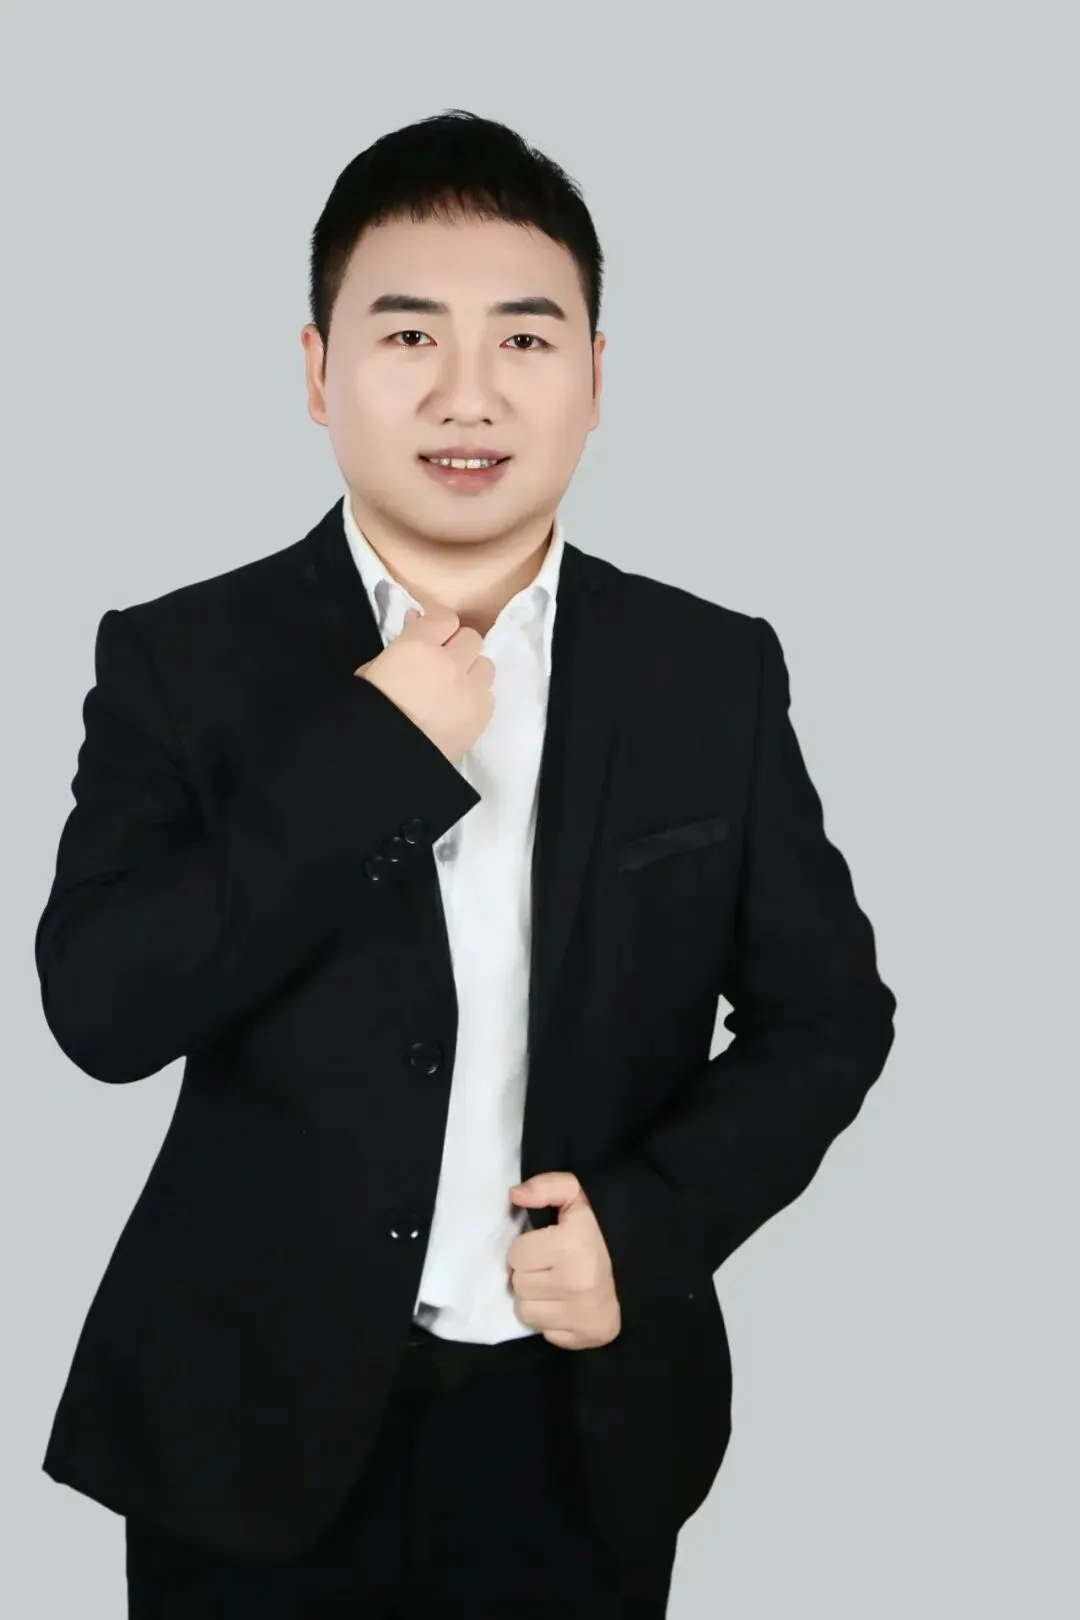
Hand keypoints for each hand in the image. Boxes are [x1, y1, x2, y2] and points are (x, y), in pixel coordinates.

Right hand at [356, 604, 494, 762]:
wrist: (384, 756)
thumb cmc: (368, 710)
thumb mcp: (374, 668)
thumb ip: (402, 643)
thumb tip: (418, 621)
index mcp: (417, 646)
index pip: (445, 617)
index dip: (440, 625)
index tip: (432, 633)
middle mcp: (450, 662)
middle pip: (472, 638)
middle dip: (457, 647)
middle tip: (442, 663)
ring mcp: (471, 689)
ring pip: (486, 666)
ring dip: (471, 672)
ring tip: (453, 689)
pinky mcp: (482, 715)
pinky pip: (488, 697)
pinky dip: (476, 700)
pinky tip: (458, 712)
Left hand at [506, 1172, 621, 1349]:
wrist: (643, 1263)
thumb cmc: (603, 1227)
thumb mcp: (577, 1194)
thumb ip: (545, 1187)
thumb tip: (514, 1195)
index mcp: (571, 1247)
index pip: (516, 1255)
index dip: (529, 1246)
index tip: (548, 1244)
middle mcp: (576, 1284)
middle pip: (519, 1285)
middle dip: (531, 1272)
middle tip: (552, 1264)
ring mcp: (583, 1315)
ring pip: (527, 1311)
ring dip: (537, 1298)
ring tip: (558, 1284)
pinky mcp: (588, 1337)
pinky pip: (546, 1333)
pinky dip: (552, 1320)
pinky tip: (568, 1304)